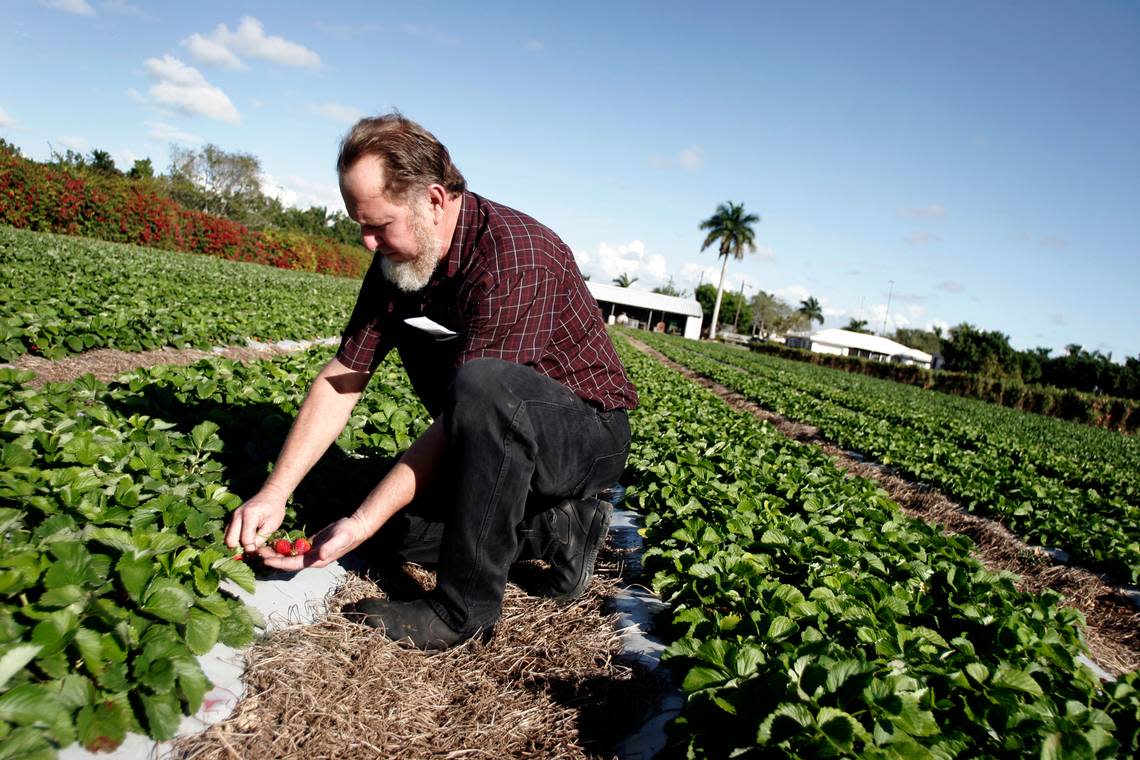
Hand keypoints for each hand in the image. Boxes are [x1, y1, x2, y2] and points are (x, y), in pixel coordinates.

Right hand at [224, 487, 287, 553]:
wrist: (270, 494)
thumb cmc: (275, 509)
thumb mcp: (272, 525)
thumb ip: (261, 538)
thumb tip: (252, 551)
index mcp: (249, 516)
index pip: (245, 540)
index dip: (251, 550)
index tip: (257, 554)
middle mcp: (237, 515)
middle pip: (230, 540)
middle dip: (240, 548)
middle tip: (251, 550)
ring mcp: (232, 516)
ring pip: (227, 537)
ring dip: (236, 544)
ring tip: (249, 544)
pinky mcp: (232, 518)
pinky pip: (228, 532)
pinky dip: (235, 538)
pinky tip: (246, 539)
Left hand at [255, 514, 373, 571]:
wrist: (356, 528)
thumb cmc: (348, 533)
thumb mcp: (340, 538)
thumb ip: (330, 547)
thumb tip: (320, 555)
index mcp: (317, 560)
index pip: (293, 564)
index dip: (279, 563)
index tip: (266, 560)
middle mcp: (312, 559)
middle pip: (288, 562)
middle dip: (273, 559)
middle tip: (258, 554)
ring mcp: (311, 553)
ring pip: (289, 556)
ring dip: (276, 554)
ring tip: (262, 549)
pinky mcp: (311, 545)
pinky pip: (294, 550)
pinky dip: (284, 548)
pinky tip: (275, 543)